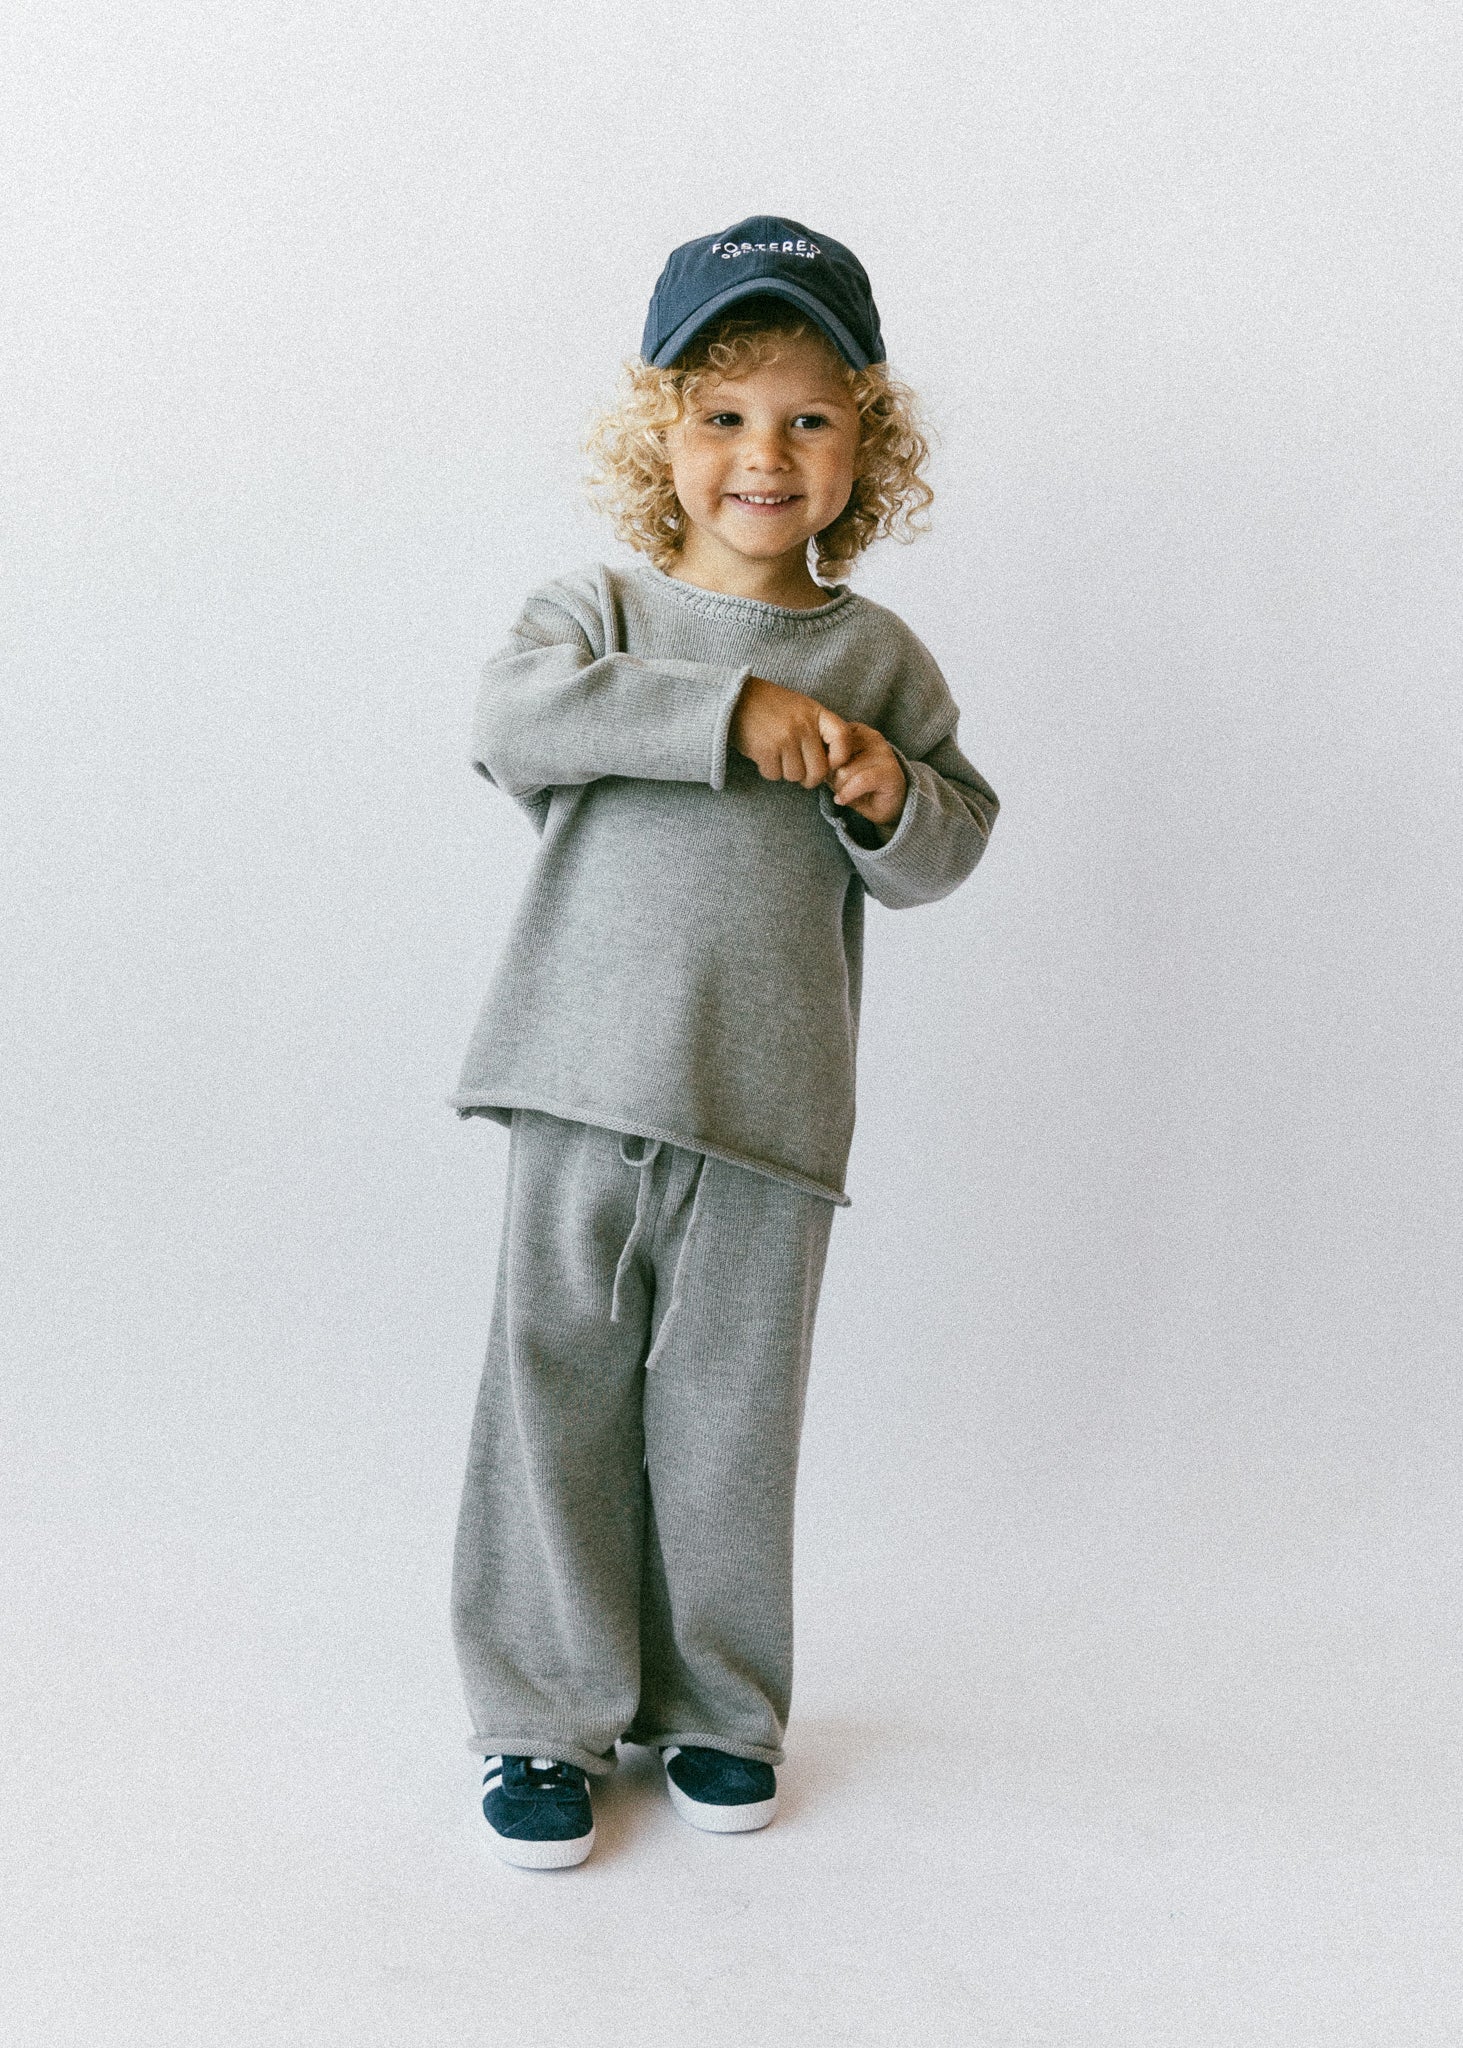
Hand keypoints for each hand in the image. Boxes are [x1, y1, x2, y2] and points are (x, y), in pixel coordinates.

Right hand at [729, 675, 854, 789]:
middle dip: (809, 778)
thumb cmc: (771, 707)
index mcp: (816, 713)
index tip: (829, 762)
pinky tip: (764, 755)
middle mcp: (803, 725)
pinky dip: (769, 770)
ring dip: (785, 772)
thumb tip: (831, 765)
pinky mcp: (766, 749)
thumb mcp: (801, 709)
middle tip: (800, 771)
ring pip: (795, 776)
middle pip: (818, 770)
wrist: (736, 697)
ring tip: (777, 756)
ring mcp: (785, 738)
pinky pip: (775, 775)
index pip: (843, 739)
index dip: (840, 758)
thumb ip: (818, 731)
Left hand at [825, 720, 907, 834]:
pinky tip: (844, 799)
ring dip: (839, 787)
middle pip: (835, 755)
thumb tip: (810, 758)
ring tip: (844, 792)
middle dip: (831, 774)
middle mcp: (872, 737)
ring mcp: (884, 753)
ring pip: (845, 770)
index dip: (822, 760)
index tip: (826, 773)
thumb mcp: (836, 768)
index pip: (828, 739)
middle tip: (836, 785)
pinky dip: (848, 793)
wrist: (886, 806)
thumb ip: (826, 758)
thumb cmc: (856, 785)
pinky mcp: (890, 772)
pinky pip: (860, 781)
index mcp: (857, 731)